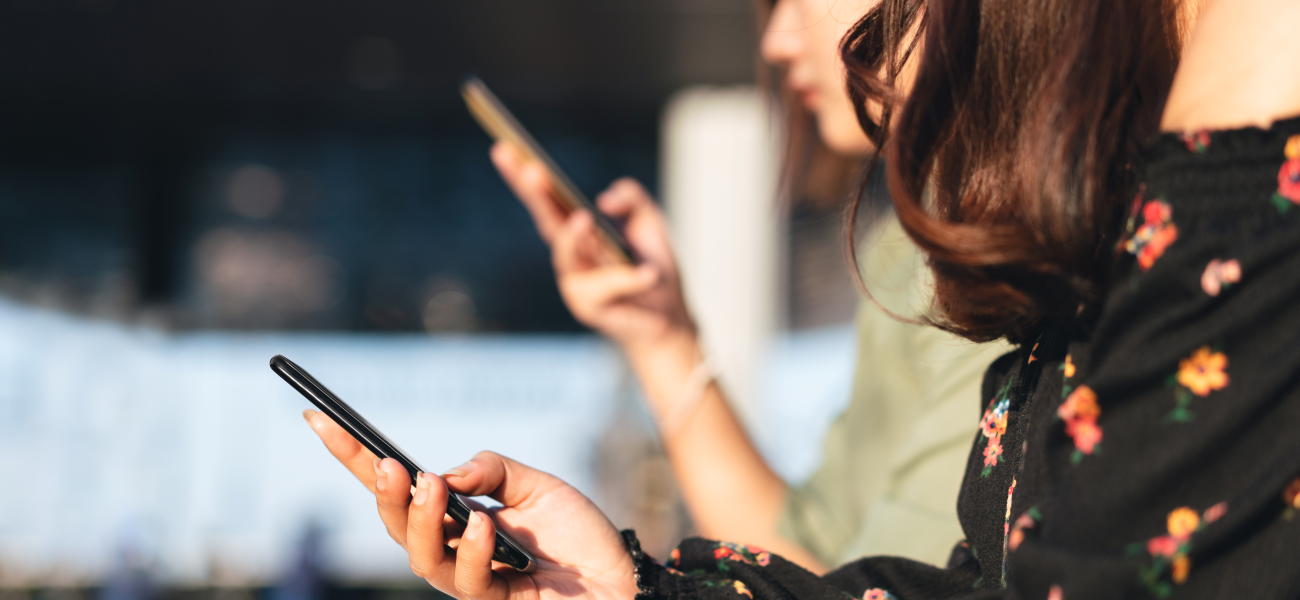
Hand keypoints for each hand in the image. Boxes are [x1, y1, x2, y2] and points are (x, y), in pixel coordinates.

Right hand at [303, 409, 638, 599]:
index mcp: (456, 512)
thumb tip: (443, 472)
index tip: (319, 419)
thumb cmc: (577, 534)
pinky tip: (486, 528)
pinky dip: (475, 549)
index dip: (354, 457)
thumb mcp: (535, 484)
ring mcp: (471, 577)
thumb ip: (490, 470)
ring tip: (430, 489)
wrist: (619, 579)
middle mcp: (454, 546)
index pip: (397, 484)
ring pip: (422, 557)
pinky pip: (471, 580)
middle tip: (387, 464)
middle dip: (383, 494)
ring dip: (422, 521)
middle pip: (397, 524)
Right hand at [491, 142, 694, 351]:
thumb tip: (604, 200)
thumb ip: (632, 198)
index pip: (547, 199)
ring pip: (567, 256)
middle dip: (534, 194)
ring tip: (584, 219)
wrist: (670, 316)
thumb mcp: (649, 222)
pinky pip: (608, 288)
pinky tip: (649, 274)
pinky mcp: (591, 308)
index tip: (507, 147)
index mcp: (578, 232)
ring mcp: (575, 283)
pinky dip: (629, 280)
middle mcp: (570, 256)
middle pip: (545, 221)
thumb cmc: (653, 269)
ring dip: (573, 237)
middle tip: (529, 169)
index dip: (525, 176)